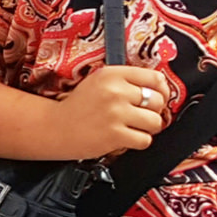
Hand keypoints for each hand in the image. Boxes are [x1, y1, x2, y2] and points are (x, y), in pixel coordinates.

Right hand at [52, 64, 175, 159]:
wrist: (54, 127)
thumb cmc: (78, 107)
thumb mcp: (99, 82)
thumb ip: (126, 81)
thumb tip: (160, 90)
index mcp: (112, 74)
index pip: (155, 78)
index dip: (161, 90)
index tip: (158, 97)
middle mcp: (115, 91)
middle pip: (158, 101)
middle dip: (153, 111)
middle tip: (140, 116)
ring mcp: (115, 113)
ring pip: (155, 122)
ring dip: (148, 128)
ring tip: (133, 127)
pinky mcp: (115, 135)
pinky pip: (145, 140)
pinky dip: (138, 141)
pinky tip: (125, 137)